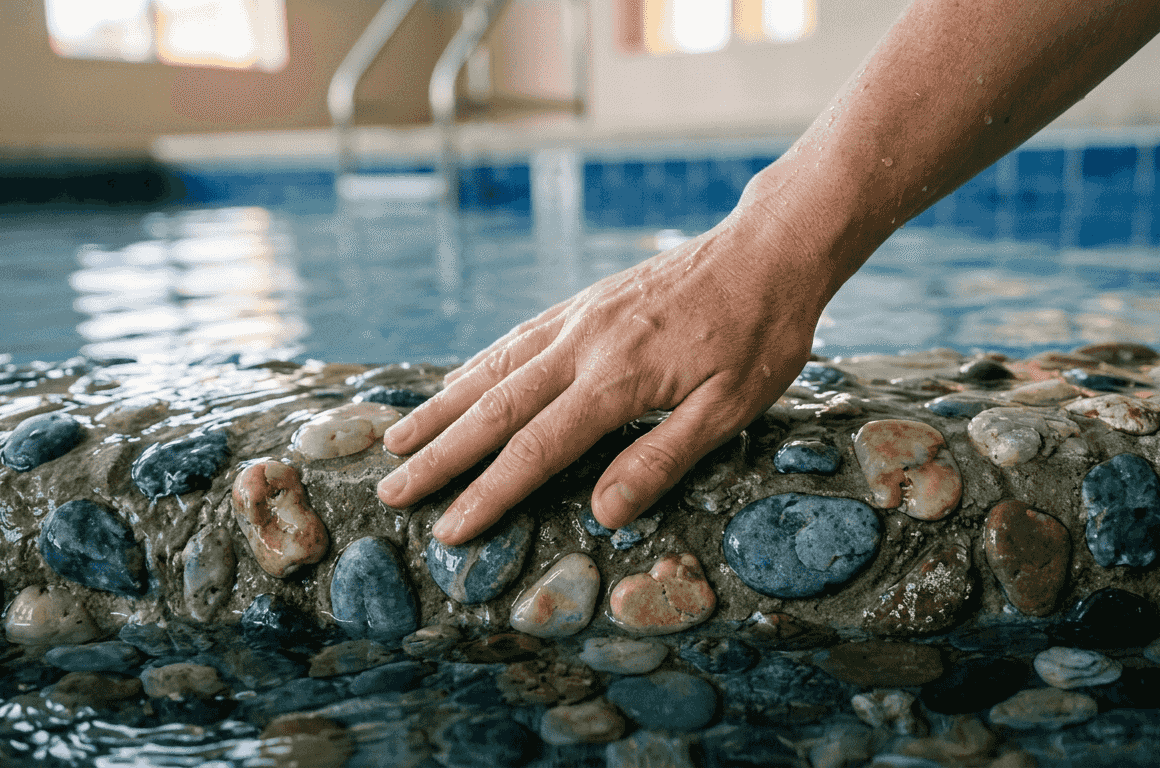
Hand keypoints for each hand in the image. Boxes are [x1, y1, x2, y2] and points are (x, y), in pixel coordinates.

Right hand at [374, 212, 831, 545]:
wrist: (767, 248)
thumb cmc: (761, 334)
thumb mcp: (732, 406)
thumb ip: (662, 458)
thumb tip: (602, 510)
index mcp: (618, 379)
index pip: (537, 449)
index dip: (488, 494)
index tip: (448, 528)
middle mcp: (584, 345)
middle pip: (495, 408)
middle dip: (440, 455)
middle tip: (392, 490)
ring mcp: (579, 318)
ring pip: (493, 368)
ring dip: (442, 407)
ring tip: (398, 439)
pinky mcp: (585, 303)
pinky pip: (516, 338)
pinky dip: (476, 365)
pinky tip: (457, 382)